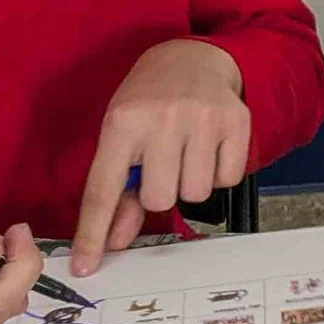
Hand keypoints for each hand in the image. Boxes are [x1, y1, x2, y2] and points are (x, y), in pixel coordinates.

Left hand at [72, 39, 249, 274]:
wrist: (193, 58)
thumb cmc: (149, 100)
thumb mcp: (121, 134)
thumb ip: (117, 188)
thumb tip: (116, 240)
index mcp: (122, 122)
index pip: (103, 189)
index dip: (93, 232)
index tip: (86, 266)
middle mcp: (163, 119)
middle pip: (158, 199)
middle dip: (160, 191)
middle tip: (162, 164)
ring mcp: (203, 119)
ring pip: (195, 193)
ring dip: (190, 183)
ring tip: (187, 152)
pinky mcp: (236, 122)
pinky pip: (227, 179)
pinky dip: (218, 173)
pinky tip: (209, 148)